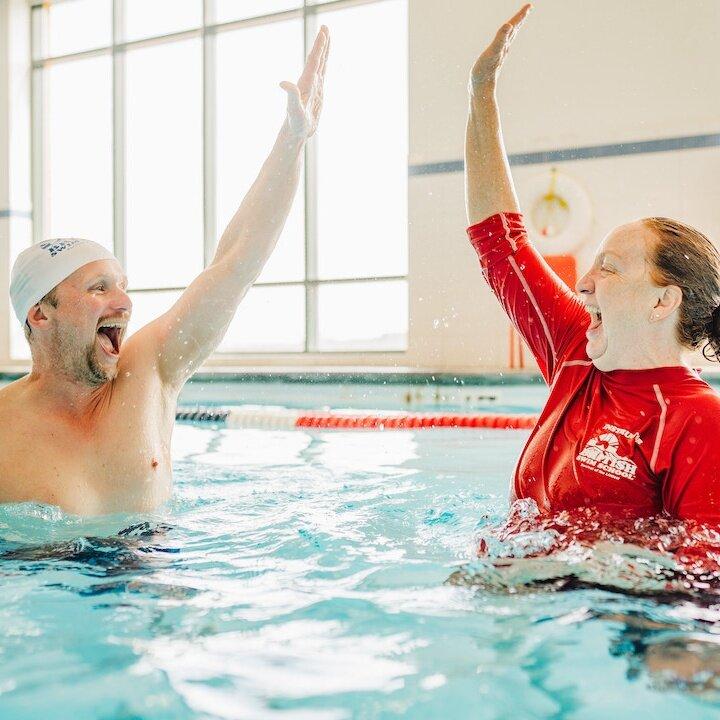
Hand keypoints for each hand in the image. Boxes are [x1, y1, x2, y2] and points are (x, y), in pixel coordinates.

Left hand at [280, 25, 329, 139]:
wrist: (295, 132)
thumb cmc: (294, 123)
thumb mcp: (294, 110)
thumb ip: (291, 96)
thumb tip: (283, 83)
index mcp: (305, 83)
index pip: (313, 62)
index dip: (318, 48)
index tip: (323, 33)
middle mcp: (309, 82)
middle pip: (317, 59)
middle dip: (321, 44)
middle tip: (325, 27)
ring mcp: (314, 86)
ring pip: (320, 64)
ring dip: (324, 51)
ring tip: (327, 36)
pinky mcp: (317, 92)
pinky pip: (322, 73)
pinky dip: (324, 64)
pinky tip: (325, 60)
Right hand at [470, 4, 530, 91]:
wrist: (480, 89)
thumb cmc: (484, 72)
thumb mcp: (492, 53)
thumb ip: (500, 39)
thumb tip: (509, 25)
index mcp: (504, 44)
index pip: (514, 27)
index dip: (520, 16)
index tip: (529, 6)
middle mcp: (504, 49)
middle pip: (514, 31)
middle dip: (520, 19)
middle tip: (527, 9)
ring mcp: (499, 55)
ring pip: (509, 39)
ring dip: (513, 30)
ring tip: (516, 24)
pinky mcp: (494, 61)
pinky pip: (501, 47)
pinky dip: (504, 40)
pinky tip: (503, 43)